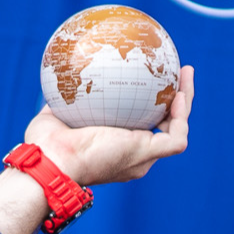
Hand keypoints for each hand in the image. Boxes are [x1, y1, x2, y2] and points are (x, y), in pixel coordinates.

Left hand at [25, 64, 193, 185]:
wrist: (53, 160)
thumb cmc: (47, 144)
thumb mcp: (54, 115)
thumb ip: (63, 100)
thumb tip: (62, 77)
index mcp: (113, 146)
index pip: (138, 123)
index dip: (147, 104)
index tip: (148, 80)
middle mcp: (132, 153)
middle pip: (162, 124)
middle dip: (172, 100)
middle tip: (174, 73)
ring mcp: (142, 156)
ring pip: (175, 128)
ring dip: (185, 102)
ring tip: (186, 74)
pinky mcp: (146, 154)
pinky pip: (176, 137)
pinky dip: (181, 116)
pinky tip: (180, 95)